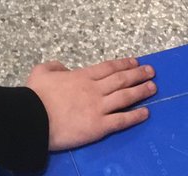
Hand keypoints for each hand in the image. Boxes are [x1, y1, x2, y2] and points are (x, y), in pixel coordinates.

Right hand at [27, 57, 155, 149]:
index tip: (135, 61)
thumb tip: (63, 68)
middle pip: (121, 80)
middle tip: (151, 71)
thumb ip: (54, 66)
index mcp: (81, 76)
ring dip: (140, 91)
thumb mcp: (41, 71)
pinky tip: (146, 113)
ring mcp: (98, 108)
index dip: (123, 64)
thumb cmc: (36, 96)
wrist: (35, 119)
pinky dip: (135, 116)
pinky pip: (121, 120)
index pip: (108, 67)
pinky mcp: (99, 126)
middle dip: (137, 74)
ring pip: (125, 97)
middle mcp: (94, 90)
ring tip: (153, 87)